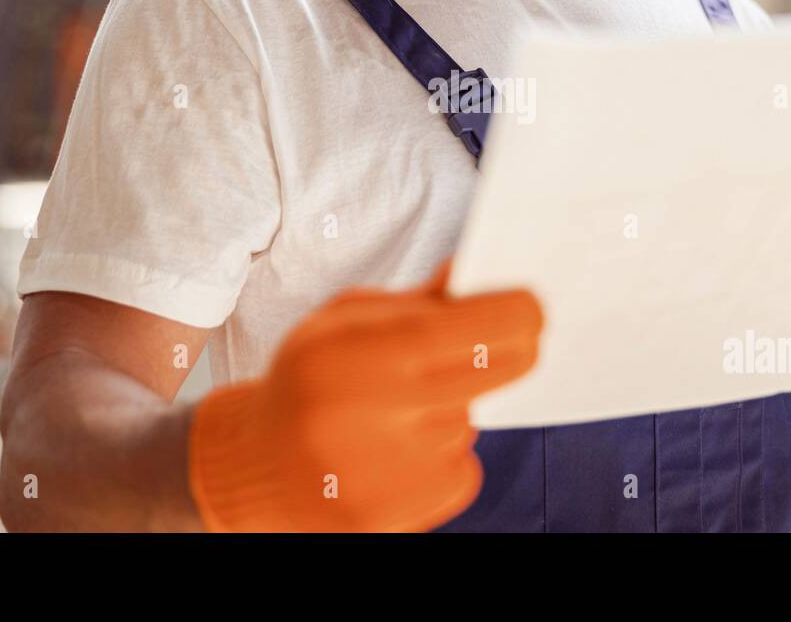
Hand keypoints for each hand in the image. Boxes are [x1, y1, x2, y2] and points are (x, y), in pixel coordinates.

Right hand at [188, 262, 541, 530]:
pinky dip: (445, 457)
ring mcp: (379, 477)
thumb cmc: (308, 380)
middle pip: (484, 376)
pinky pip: (461, 472)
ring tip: (400, 411)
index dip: (513, 316)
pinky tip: (399, 452)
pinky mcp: (388, 520)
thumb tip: (476, 270)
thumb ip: (415, 301)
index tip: (535, 307)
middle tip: (519, 340)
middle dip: (514, 352)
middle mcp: (364, 419)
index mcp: (349, 356)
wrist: (256, 466)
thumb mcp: (343, 321)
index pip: (459, 330)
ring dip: (456, 408)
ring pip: (469, 423)